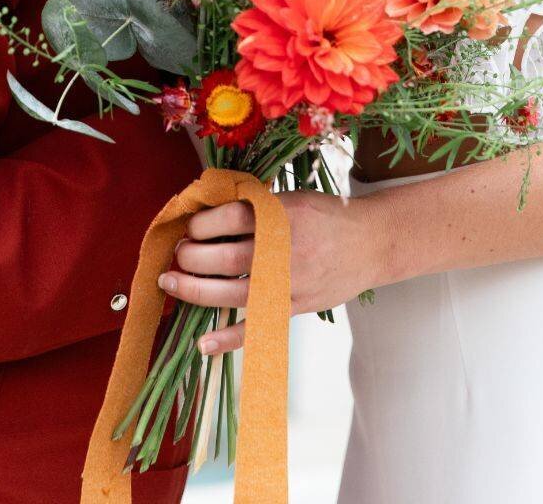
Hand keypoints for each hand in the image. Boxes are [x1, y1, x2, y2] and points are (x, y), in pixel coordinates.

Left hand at [158, 190, 379, 355]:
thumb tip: (209, 213)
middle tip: (176, 253)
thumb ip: (255, 208)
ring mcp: (287, 284)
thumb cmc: (327, 216)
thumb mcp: (291, 199)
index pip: (227, 219)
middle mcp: (281, 251)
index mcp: (279, 216)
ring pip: (230, 292)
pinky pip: (256, 327)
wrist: (370, 243)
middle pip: (222, 258)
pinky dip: (228, 338)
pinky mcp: (293, 308)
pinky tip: (203, 343)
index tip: (188, 226)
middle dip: (190, 257)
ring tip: (171, 282)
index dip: (200, 224)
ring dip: (194, 290)